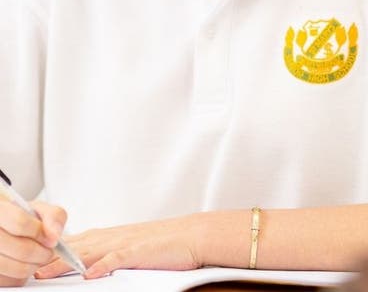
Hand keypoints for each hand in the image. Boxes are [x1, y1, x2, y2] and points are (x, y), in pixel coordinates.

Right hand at [0, 198, 66, 286]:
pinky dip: (21, 276)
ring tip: (38, 259)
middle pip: (21, 249)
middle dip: (42, 253)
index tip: (51, 238)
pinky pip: (8, 280)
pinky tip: (24, 265)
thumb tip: (55, 235)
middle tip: (48, 252)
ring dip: (33, 266)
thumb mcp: (38, 210)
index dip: (40, 232)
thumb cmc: (21, 219)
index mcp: (0, 211)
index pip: (20, 223)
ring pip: (13, 268)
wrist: (5, 229)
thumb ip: (53, 215)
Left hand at [34, 214, 202, 279]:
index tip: (36, 261)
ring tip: (48, 272)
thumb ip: (110, 251)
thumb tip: (89, 264)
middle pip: (78, 247)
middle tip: (33, 270)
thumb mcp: (132, 244)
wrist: (193, 234)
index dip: (56, 251)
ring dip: (68, 262)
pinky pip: (118, 258)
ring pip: (91, 251)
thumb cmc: (165, 243)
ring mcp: (127, 242)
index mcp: (112, 236)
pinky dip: (103, 265)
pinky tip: (90, 274)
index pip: (77, 242)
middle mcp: (115, 237)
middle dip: (53, 258)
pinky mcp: (140, 251)